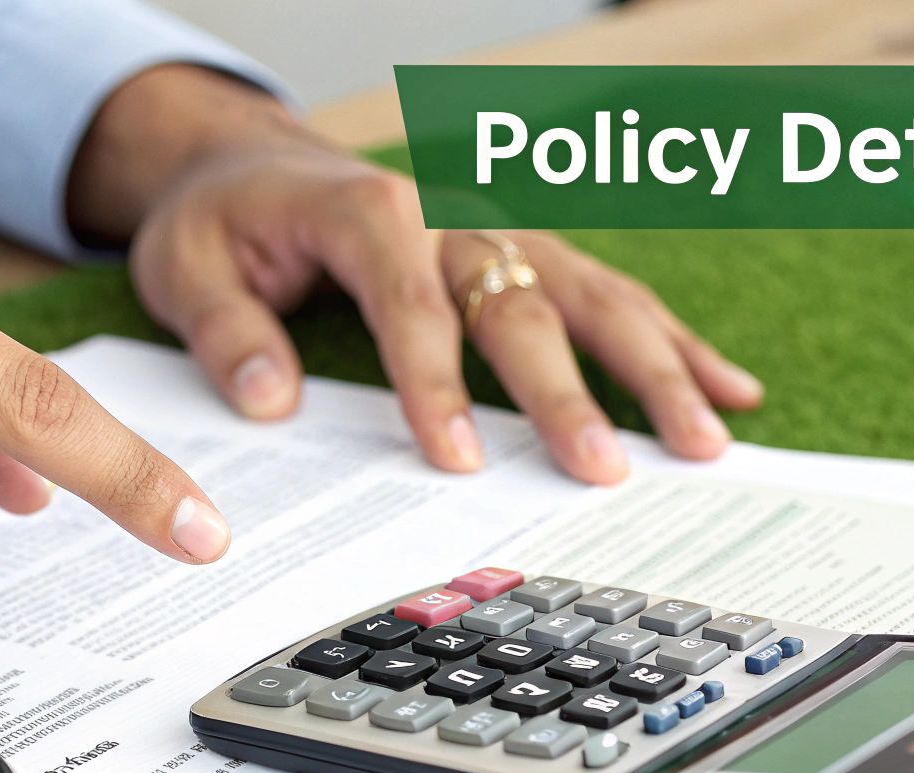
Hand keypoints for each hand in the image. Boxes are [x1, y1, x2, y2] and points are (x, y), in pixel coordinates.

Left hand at [73, 67, 763, 483]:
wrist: (249, 162)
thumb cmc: (222, 219)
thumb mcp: (183, 267)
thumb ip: (224, 330)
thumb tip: (269, 398)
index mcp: (368, 214)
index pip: (412, 307)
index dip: (435, 388)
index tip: (455, 463)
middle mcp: (451, 216)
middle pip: (521, 306)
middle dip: (565, 393)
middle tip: (602, 470)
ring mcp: (498, 234)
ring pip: (591, 296)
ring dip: (653, 367)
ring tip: (705, 438)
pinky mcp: (524, 254)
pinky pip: (608, 294)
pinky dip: (672, 341)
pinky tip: (730, 386)